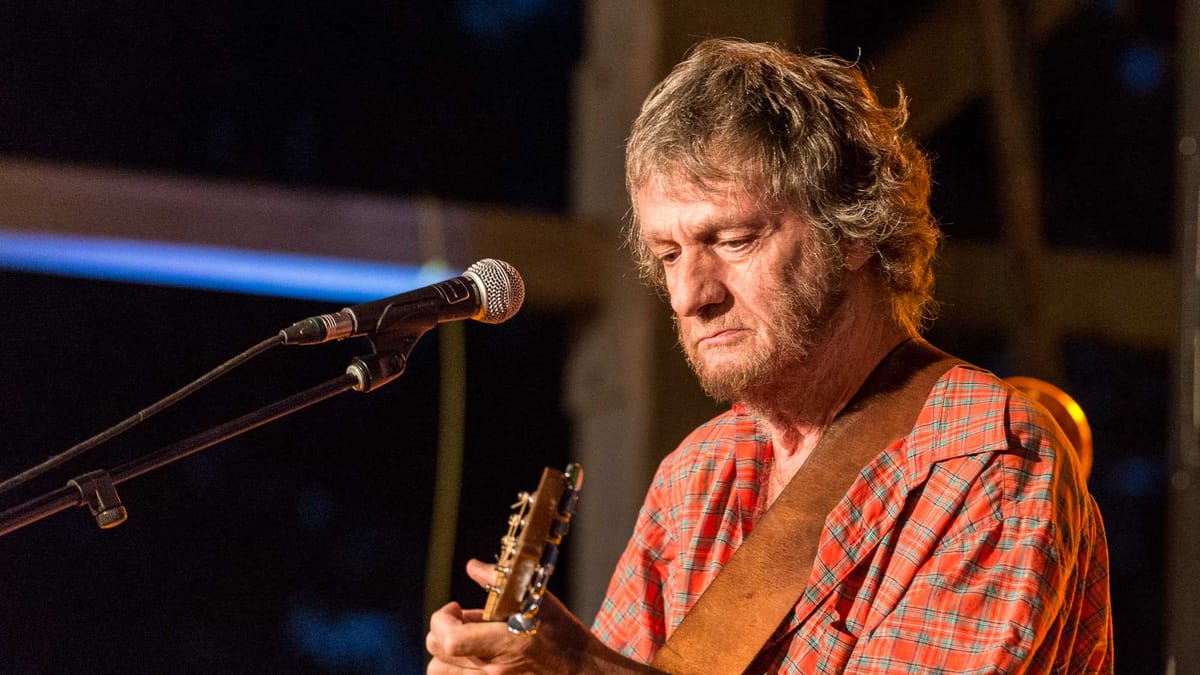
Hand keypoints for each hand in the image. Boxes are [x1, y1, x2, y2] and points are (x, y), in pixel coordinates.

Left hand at [425, 559, 579, 673]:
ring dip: (446, 653)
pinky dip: (456, 668)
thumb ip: (499, 582)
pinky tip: (475, 657)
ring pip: (439, 671)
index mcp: (504, 644)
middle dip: (441, 630)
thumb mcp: (537, 599)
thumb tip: (472, 567)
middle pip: (437, 654)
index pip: (449, 640)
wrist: (581, 670)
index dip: (442, 619)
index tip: (456, 607)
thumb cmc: (562, 635)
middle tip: (462, 621)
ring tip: (466, 641)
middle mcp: (493, 671)